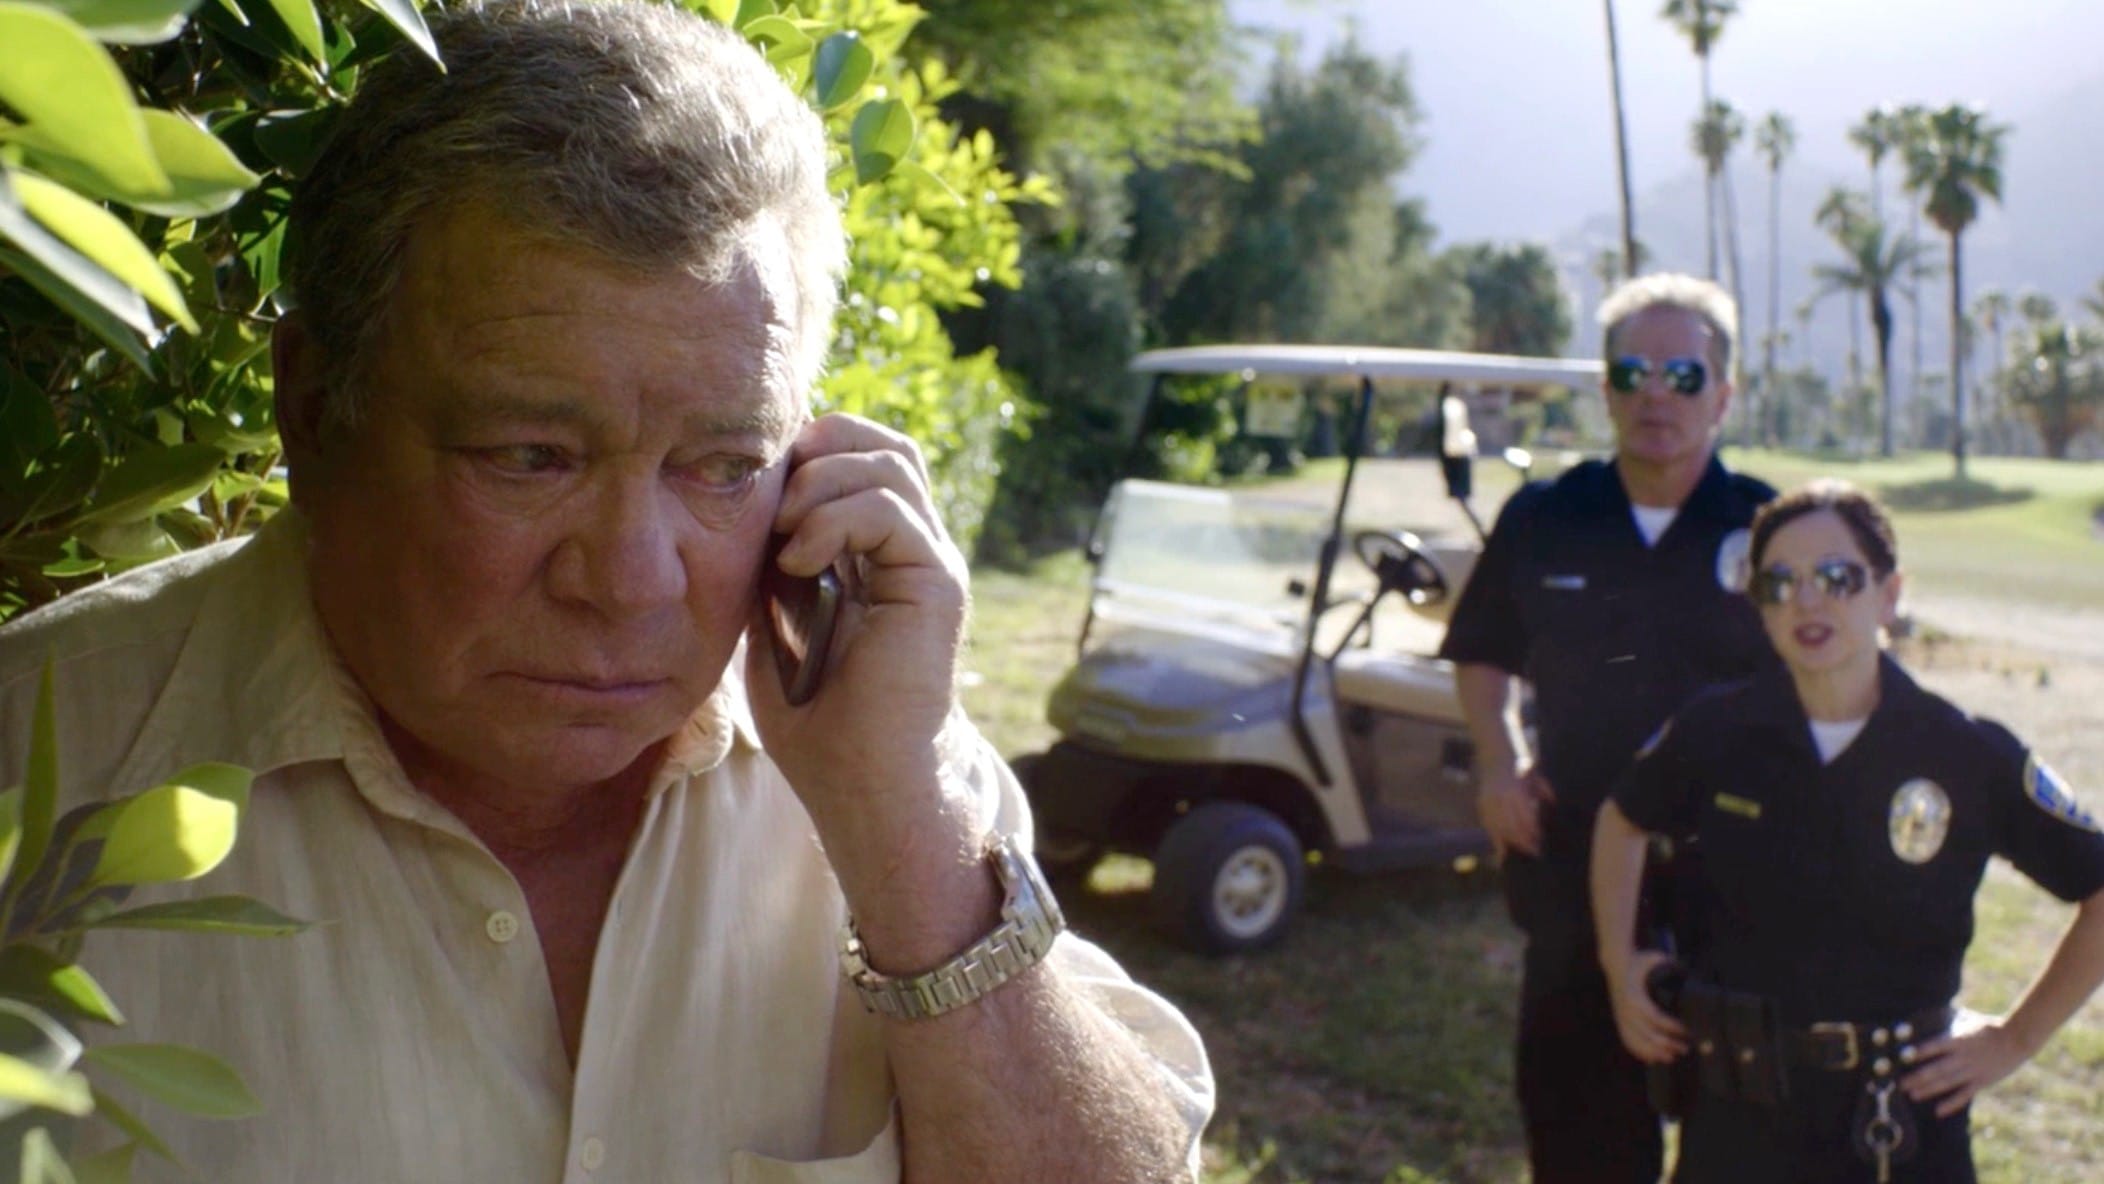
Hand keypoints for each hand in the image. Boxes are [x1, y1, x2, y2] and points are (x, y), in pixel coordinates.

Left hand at [745, 414, 979, 901]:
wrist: (863, 782)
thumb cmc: (814, 717)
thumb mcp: (770, 617)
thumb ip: (767, 558)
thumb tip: (740, 502)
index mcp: (875, 548)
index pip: (855, 453)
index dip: (804, 451)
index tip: (752, 492)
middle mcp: (912, 545)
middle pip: (881, 442)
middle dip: (818, 448)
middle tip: (771, 502)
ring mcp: (930, 559)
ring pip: (891, 461)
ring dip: (820, 483)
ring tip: (783, 535)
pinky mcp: (936, 581)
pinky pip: (890, 510)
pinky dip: (833, 521)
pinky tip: (798, 564)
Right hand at [1477, 764, 1554, 858]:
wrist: (1496, 753)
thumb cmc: (1522, 765)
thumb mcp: (1535, 778)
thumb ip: (1544, 792)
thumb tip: (1552, 807)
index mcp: (1516, 792)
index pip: (1525, 821)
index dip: (1533, 835)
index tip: (1540, 845)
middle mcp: (1500, 799)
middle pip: (1512, 828)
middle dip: (1523, 843)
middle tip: (1534, 853)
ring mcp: (1489, 801)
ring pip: (1499, 829)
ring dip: (1510, 843)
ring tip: (1519, 853)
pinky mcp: (1482, 803)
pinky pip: (1489, 825)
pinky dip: (1496, 837)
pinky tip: (1503, 848)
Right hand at [1606, 950, 1687, 1063]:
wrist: (1615, 964)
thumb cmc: (1639, 961)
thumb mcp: (1654, 957)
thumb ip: (1671, 963)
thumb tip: (1689, 970)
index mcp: (1635, 996)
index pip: (1656, 1017)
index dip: (1672, 1027)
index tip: (1687, 1031)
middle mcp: (1626, 1010)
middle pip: (1648, 1034)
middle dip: (1669, 1044)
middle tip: (1686, 1048)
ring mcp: (1622, 1017)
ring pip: (1637, 1042)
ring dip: (1655, 1052)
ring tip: (1672, 1057)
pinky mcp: (1620, 1021)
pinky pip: (1627, 1041)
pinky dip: (1640, 1052)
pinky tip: (1653, 1060)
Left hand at [1901, 1011, 2034, 1116]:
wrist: (2017, 1039)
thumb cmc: (1989, 1026)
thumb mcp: (1968, 1018)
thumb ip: (1950, 1016)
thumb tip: (1931, 1004)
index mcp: (1958, 1040)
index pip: (1934, 1047)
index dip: (1918, 1053)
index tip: (1901, 1058)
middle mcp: (1963, 1057)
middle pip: (1936, 1069)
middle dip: (1917, 1077)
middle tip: (1900, 1084)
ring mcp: (1972, 1071)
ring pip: (1947, 1083)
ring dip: (1928, 1090)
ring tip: (1912, 1095)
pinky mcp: (1981, 1082)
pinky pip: (1964, 1095)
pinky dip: (1951, 1104)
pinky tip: (1938, 1111)